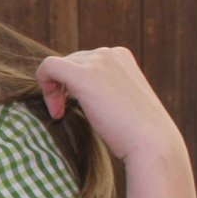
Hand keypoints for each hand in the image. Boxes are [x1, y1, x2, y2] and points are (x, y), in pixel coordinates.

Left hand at [35, 47, 183, 164]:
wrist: (152, 145)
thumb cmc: (137, 132)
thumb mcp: (120, 100)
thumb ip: (101, 88)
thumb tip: (75, 90)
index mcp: (121, 56)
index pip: (83, 61)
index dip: (71, 84)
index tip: (73, 107)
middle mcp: (110, 53)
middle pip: (68, 63)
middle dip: (62, 88)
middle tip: (64, 114)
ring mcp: (99, 61)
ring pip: (57, 66)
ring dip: (53, 91)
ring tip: (61, 114)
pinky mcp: (84, 75)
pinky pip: (48, 67)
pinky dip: (44, 86)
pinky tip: (56, 111)